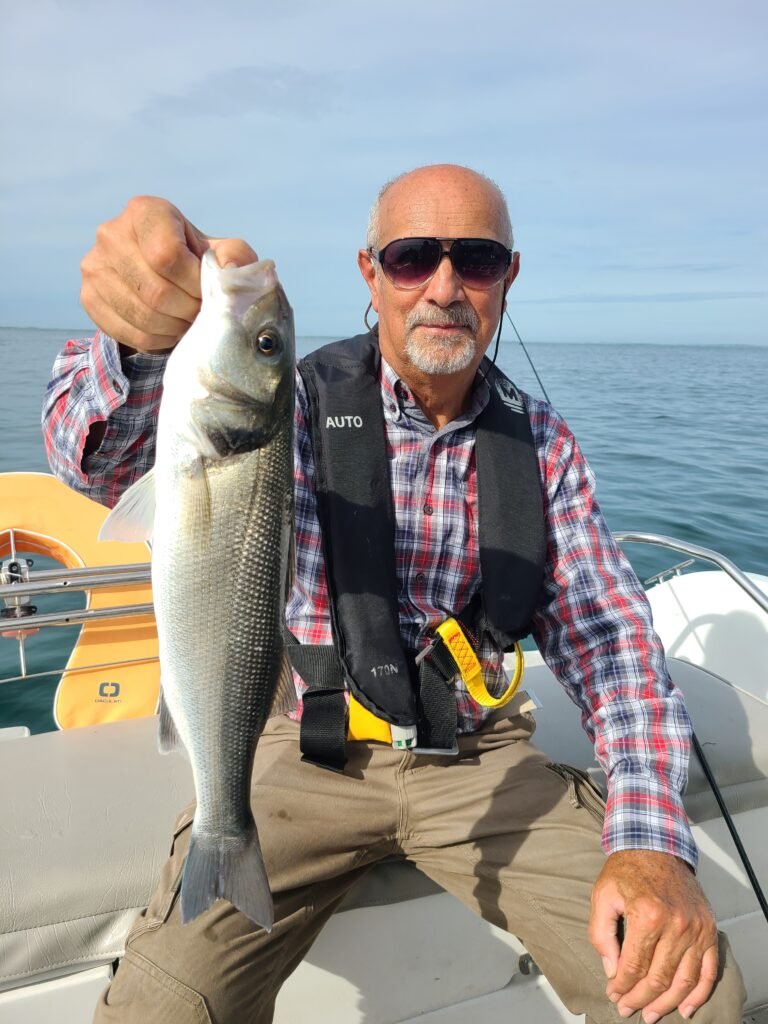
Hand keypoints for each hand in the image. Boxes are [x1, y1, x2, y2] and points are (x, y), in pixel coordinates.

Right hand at [80, 196, 257, 352]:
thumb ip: (236, 257)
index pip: (167, 254)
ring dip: (174, 328)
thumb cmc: (195, 260)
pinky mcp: (88, 297)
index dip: (193, 283)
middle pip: (156, 290)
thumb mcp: (221, 252)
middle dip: (188, 310)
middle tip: (200, 313)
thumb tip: (232, 271)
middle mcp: (111, 233)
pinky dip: (157, 340)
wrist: (159, 275)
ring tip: (187, 322)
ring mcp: (94, 266)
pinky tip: (168, 330)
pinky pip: (128, 332)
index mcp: (145, 211)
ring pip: (142, 315)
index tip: (207, 292)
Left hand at [589, 850, 717, 1021]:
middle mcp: (676, 924)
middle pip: (659, 978)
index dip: (622, 986)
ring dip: (667, 1004)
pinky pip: (708, 970)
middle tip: (627, 1009)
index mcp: (647, 915)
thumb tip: (612, 971)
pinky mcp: (708, 929)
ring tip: (652, 1015)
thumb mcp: (602, 896)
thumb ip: (602, 935)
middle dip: (640, 999)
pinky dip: (699, 993)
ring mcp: (696, 928)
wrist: (655, 846)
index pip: (634, 965)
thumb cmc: (626, 871)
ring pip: (683, 980)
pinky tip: (687, 1008)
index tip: (613, 994)